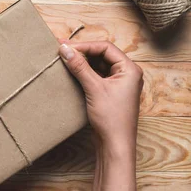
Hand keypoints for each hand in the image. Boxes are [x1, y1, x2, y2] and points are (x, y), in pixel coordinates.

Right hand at [59, 41, 143, 159]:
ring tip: (64, 59)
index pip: (105, 48)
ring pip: (98, 65)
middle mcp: (126, 74)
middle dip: (82, 52)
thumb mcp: (94, 89)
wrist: (115, 144)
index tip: (66, 47)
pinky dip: (84, 73)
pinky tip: (71, 72)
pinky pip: (96, 76)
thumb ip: (80, 67)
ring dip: (82, 62)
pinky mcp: (110, 92)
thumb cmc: (112, 118)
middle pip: (102, 55)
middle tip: (62, 50)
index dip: (85, 46)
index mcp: (129, 69)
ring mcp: (118, 83)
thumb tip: (65, 50)